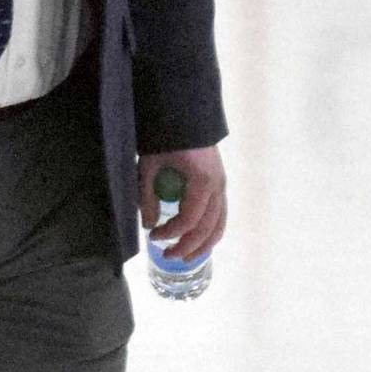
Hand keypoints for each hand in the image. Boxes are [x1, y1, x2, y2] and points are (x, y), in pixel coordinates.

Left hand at [137, 145, 225, 261]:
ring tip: (186, 257)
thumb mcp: (150, 165)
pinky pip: (220, 215)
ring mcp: (221, 186)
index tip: (153, 236)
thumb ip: (148, 196)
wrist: (184, 114)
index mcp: (202, 182)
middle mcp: (218, 187)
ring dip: (203, 245)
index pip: (189, 220)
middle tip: (167, 255)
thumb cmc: (167, 138)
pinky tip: (199, 241)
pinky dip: (211, 231)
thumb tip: (149, 225)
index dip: (171, 232)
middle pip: (207, 228)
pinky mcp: (219, 184)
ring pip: (219, 225)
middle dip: (187, 246)